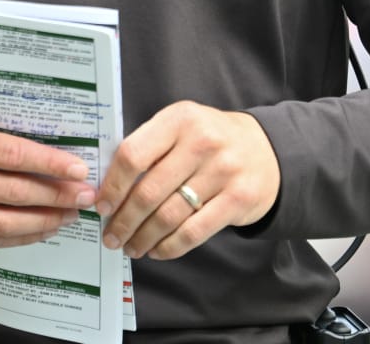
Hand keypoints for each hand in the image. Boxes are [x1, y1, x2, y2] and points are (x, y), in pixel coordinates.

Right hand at [0, 102, 98, 249]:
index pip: (11, 153)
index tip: (78, 169)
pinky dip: (17, 238)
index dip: (49, 163)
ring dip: (43, 220)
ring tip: (69, 215)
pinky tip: (39, 230)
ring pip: (3, 222)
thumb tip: (40, 126)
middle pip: (13, 191)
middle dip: (56, 195)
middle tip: (85, 195)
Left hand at [95, 101, 279, 260]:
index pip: (133, 155)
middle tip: (112, 237)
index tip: (102, 206)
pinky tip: (158, 249)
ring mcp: (223, 171)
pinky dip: (170, 246)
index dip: (112, 186)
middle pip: (148, 191)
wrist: (267, 149)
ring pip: (169, 216)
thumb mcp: (181, 127)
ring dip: (143, 238)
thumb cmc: (211, 139)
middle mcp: (202, 142)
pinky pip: (194, 232)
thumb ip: (150, 147)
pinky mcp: (238, 199)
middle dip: (124, 221)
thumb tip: (109, 189)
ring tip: (131, 247)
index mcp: (180, 119)